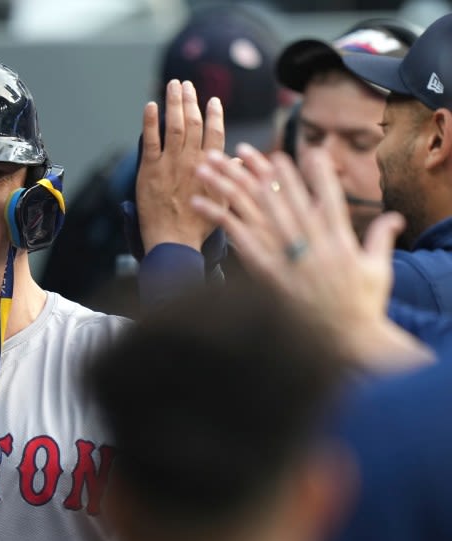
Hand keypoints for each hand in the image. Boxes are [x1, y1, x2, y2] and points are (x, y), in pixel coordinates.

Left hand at [136, 79, 224, 250]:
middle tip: (187, 84)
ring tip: (173, 85)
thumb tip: (238, 157)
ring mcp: (169, 163)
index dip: (214, 114)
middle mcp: (190, 160)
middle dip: (190, 100)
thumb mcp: (222, 201)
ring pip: (173, 126)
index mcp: (210, 167)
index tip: (212, 100)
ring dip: (174, 102)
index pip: (214, 132)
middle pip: (193, 123)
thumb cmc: (198, 226)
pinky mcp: (149, 170)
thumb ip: (229, 175)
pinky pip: (149, 140)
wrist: (173, 240)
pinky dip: (150, 121)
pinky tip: (151, 105)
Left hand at [191, 144, 419, 367]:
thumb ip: (380, 239)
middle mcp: (310, 239)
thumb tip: (394, 218)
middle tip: (240, 148)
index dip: (309, 172)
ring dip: (229, 184)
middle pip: (280, 196)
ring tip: (209, 165)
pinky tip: (198, 201)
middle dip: (259, 169)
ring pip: (253, 209)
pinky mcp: (264, 271)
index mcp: (337, 237)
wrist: (346, 340)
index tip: (295, 152)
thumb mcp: (378, 271)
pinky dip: (217, 217)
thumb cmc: (363, 310)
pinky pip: (235, 237)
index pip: (322, 195)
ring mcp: (287, 254)